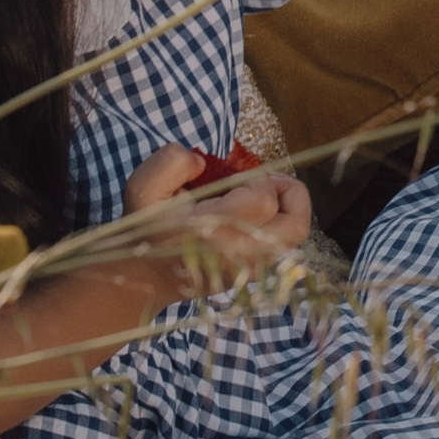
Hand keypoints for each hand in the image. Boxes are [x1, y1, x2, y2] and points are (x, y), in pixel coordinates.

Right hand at [121, 148, 311, 284]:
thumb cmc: (148, 227)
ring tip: (265, 195)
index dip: (258, 181)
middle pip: (294, 225)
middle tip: (261, 183)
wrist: (146, 276)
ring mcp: (248, 270)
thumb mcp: (144, 187)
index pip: (262, 201)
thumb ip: (170, 162)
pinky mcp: (253, 276)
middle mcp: (237, 255)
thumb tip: (202, 162)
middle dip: (284, 192)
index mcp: (211, 232)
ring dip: (288, 208)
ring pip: (295, 236)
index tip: (236, 178)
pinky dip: (281, 223)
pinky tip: (257, 214)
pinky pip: (286, 246)